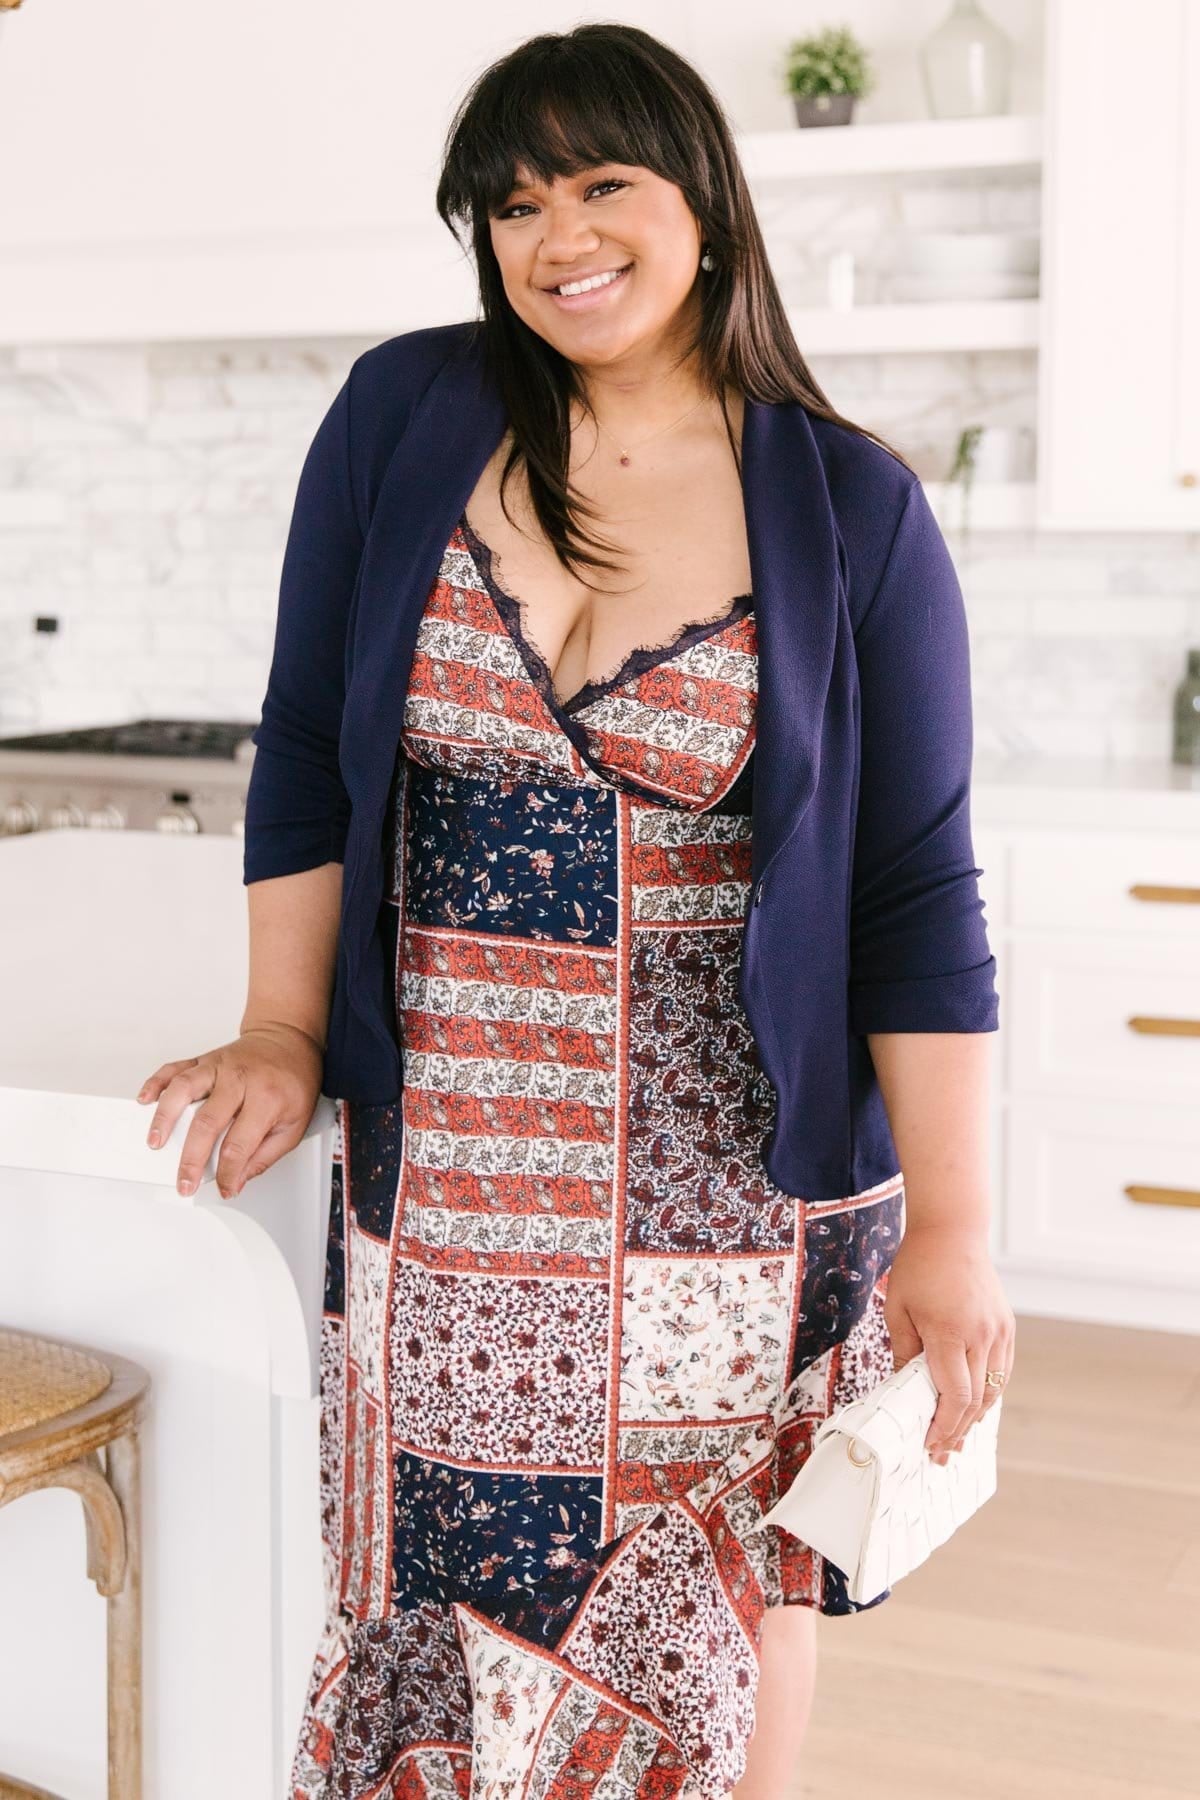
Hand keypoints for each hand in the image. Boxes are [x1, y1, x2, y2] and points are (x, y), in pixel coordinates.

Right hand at [135, 1023, 324, 1199]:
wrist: (289, 1040)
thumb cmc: (292, 1081)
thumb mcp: (294, 1123)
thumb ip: (265, 1155)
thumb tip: (237, 1181)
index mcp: (266, 1098)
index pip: (239, 1144)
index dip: (228, 1173)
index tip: (224, 1187)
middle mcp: (239, 1079)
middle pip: (207, 1123)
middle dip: (191, 1160)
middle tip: (184, 1182)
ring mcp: (218, 1066)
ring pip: (184, 1089)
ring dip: (165, 1118)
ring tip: (155, 1142)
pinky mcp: (204, 1059)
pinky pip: (174, 1068)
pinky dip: (156, 1083)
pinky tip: (145, 1100)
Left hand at [883, 1223, 1015, 1466]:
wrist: (953, 1232)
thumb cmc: (919, 1267)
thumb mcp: (898, 1309)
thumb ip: (904, 1352)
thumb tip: (906, 1390)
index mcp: (949, 1332)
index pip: (954, 1395)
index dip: (943, 1425)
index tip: (930, 1444)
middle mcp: (981, 1335)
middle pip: (975, 1400)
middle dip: (957, 1430)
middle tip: (942, 1452)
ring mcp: (999, 1331)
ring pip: (993, 1390)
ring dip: (975, 1417)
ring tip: (957, 1437)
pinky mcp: (1006, 1326)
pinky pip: (1001, 1371)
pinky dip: (989, 1393)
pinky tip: (974, 1407)